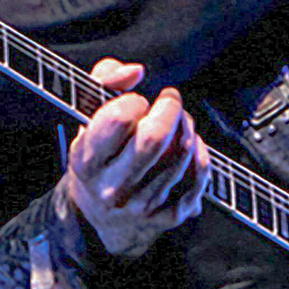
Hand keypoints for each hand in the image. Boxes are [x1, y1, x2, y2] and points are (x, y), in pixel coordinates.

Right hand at [60, 78, 211, 258]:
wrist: (101, 217)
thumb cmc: (99, 157)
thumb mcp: (88, 118)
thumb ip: (105, 80)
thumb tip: (134, 71)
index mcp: (87, 161)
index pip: (119, 119)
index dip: (134, 101)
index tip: (136, 102)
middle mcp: (112, 188)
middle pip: (155, 138)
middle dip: (170, 109)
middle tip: (170, 101)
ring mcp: (141, 206)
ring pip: (182, 154)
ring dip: (187, 128)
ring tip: (179, 123)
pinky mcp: (167, 217)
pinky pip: (198, 177)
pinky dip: (201, 155)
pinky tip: (191, 148)